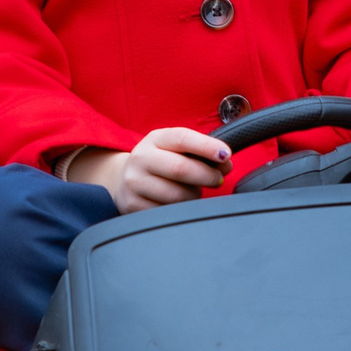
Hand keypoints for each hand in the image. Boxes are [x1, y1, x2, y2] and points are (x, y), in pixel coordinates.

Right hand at [71, 127, 229, 214]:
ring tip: (193, 190)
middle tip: (217, 179)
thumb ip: (200, 152)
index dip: (207, 146)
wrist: (124, 179)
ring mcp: (134, 182)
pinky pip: (168, 212)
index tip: (225, 155)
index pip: (182, 138)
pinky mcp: (133, 205)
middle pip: (180, 169)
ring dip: (194, 195)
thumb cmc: (161, 162)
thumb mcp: (175, 149)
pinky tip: (179, 202)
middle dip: (207, 176)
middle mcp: (141, 158)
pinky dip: (181, 209)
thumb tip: (226, 163)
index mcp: (155, 139)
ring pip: (177, 195)